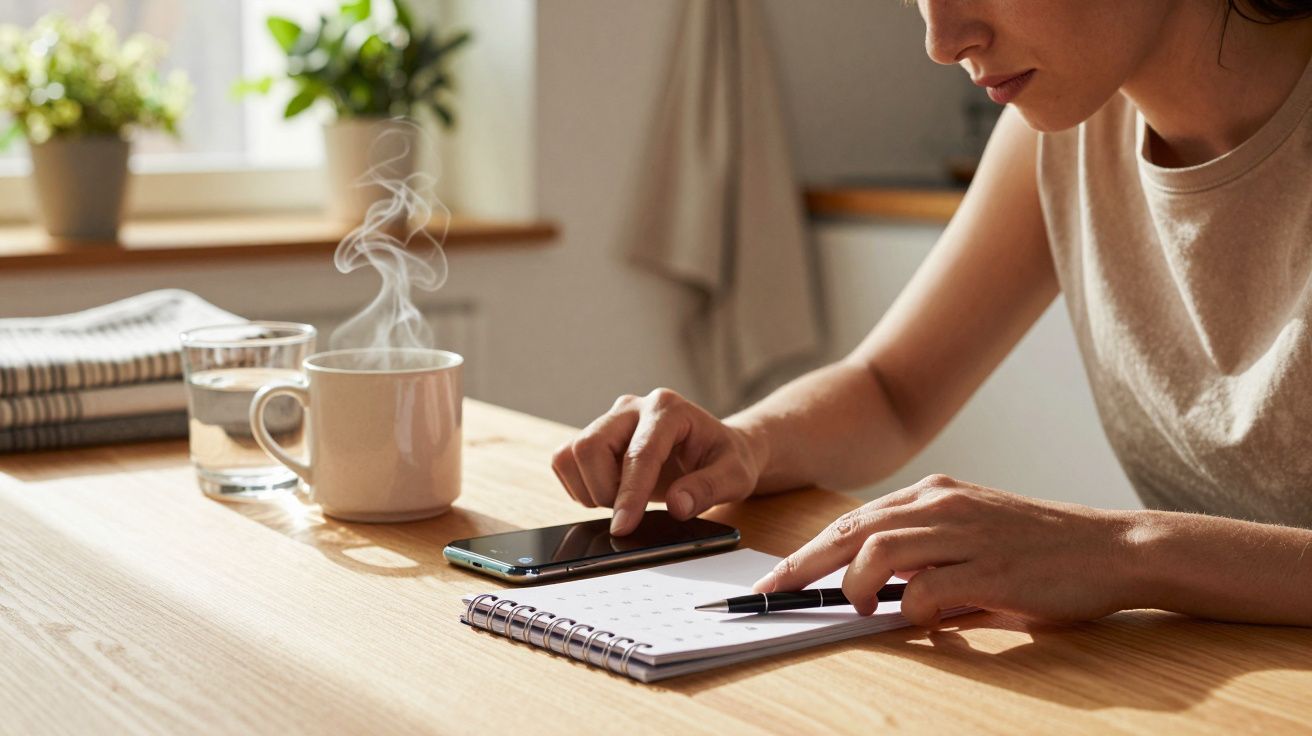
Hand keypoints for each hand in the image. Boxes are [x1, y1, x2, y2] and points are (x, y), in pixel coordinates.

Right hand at [552, 389, 763, 534]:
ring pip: (572, 454)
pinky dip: (580, 486)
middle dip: (604, 490)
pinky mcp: (596, 435)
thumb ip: (709, 489)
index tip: (623, 527)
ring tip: (624, 501)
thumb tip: (677, 505)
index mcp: (669, 409)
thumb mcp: (735, 476)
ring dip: (590, 489)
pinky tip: (610, 493)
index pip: (639, 453)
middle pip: (590, 446)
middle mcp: (633, 408)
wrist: (715, 449)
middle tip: (630, 513)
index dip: (629, 494)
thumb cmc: (725, 459)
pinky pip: (565, 460)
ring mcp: (611, 420)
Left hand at [752, 475, 1135, 625]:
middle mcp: (942, 504)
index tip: (778, 578)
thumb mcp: (974, 540)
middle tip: (774, 594)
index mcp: (935, 494)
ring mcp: (965, 533)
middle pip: (850, 530)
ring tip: (863, 609)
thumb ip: (925, 562)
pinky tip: (926, 622)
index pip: (854, 520)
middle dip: (804, 566)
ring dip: (858, 587)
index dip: (809, 551)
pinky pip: (926, 592)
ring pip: (877, 552)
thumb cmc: (1043, 552)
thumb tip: (879, 598)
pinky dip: (912, 613)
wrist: (1115, 549)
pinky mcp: (989, 569)